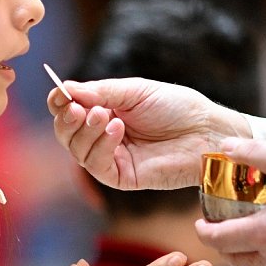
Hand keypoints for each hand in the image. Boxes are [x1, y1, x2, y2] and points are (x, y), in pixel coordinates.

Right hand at [47, 78, 250, 190]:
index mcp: (104, 112)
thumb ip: (100, 92)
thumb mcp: (135, 91)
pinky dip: (100, 146)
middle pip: (66, 133)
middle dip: (66, 119)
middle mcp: (103, 136)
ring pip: (77, 150)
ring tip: (104, 116)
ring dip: (85, 131)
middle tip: (76, 108)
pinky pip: (96, 165)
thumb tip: (66, 88)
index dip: (59, 102)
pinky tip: (116, 129)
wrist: (206, 131)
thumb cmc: (176, 107)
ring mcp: (111, 158)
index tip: (60, 94)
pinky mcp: (121, 176)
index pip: (69, 110)